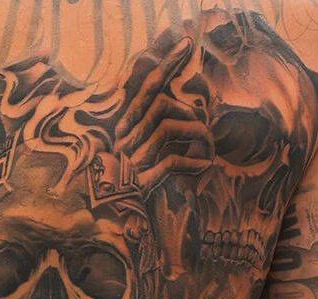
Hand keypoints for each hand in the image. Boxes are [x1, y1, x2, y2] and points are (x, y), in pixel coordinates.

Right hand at [115, 39, 213, 193]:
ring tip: (207, 150)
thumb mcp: (169, 147)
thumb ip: (169, 122)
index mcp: (128, 130)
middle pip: (160, 105)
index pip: (146, 90)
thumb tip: (179, 99)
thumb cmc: (172, 180)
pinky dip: (196, 162)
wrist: (164, 221)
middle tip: (205, 130)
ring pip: (168, 127)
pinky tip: (204, 169)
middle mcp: (125, 142)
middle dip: (190, 113)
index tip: (187, 43)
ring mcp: (133, 162)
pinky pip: (174, 159)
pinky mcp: (144, 182)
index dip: (166, 64)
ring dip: (197, 135)